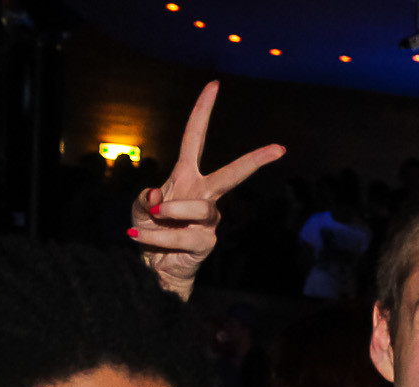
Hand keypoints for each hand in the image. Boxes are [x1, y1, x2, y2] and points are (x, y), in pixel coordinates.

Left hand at [132, 81, 285, 300]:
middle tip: (278, 150)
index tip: (214, 85)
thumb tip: (157, 196)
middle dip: (255, 161)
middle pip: (232, 174)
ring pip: (198, 208)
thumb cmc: (149, 232)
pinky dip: (159, 236)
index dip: (203, 110)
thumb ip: (145, 197)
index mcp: (186, 177)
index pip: (195, 138)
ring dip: (170, 213)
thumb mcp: (140, 208)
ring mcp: (208, 220)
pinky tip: (142, 238)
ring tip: (150, 219)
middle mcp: (203, 195)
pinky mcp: (207, 242)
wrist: (152, 268)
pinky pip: (184, 234)